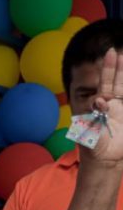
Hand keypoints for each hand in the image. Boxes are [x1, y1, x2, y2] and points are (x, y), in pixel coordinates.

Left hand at [85, 48, 122, 164]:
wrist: (105, 159)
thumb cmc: (93, 146)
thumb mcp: (90, 133)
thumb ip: (93, 117)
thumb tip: (100, 101)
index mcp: (99, 105)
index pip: (104, 84)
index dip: (106, 71)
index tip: (108, 56)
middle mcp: (111, 104)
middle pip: (114, 81)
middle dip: (114, 67)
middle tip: (113, 51)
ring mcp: (121, 108)